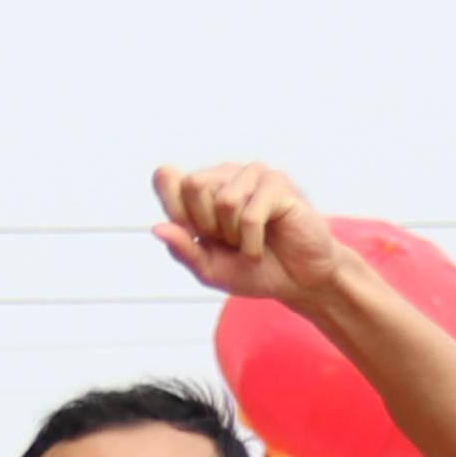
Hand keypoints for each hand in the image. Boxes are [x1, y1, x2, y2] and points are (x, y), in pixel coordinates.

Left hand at [149, 159, 343, 303]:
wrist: (298, 281)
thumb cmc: (254, 271)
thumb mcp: (209, 270)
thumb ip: (183, 250)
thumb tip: (157, 228)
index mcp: (201, 191)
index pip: (165, 177)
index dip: (174, 209)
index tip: (195, 234)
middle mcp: (224, 175)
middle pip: (193, 185)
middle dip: (208, 226)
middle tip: (228, 241)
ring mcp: (251, 175)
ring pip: (225, 200)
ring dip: (235, 236)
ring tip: (249, 242)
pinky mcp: (276, 183)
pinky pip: (251, 214)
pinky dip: (252, 243)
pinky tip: (260, 246)